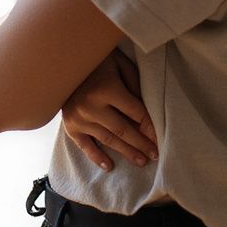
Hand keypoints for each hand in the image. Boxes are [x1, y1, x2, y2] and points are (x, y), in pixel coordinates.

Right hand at [61, 51, 156, 170]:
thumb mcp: (121, 65)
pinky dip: (97, 157)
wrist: (66, 61)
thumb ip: (135, 85)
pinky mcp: (69, 125)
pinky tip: (110, 166)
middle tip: (155, 155)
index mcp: (107, 89)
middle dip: (141, 144)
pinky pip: (85, 146)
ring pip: (108, 140)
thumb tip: (147, 112)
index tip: (160, 138)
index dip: (150, 127)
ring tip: (141, 161)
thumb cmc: (98, 60)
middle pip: (123, 130)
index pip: (135, 113)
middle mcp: (91, 106)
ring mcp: (79, 118)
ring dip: (126, 152)